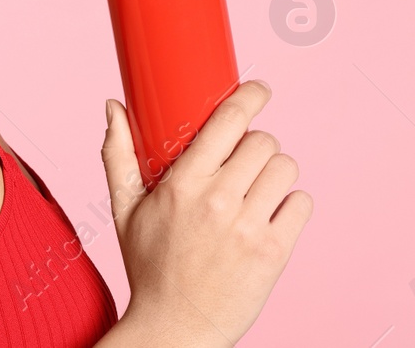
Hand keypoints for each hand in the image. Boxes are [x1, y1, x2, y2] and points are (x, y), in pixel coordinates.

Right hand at [100, 81, 311, 346]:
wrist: (174, 331)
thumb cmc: (150, 267)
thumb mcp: (125, 211)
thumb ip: (118, 155)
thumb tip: (113, 106)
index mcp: (182, 185)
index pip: (229, 120)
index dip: (252, 97)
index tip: (259, 91)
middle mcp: (217, 202)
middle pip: (263, 142)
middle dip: (256, 147)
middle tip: (244, 164)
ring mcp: (248, 229)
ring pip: (286, 168)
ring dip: (275, 174)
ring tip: (256, 191)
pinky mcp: (274, 253)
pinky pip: (302, 204)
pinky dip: (291, 206)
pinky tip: (270, 216)